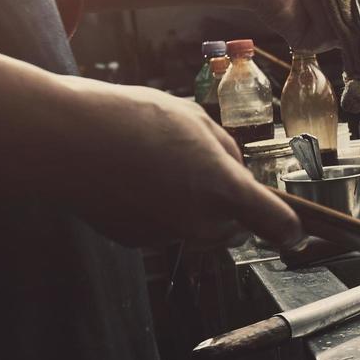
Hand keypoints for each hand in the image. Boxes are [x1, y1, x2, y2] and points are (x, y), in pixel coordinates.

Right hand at [43, 76, 304, 248]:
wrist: (63, 139)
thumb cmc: (130, 119)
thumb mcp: (194, 119)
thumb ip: (224, 150)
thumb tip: (234, 169)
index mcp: (223, 190)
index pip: (274, 224)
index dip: (290, 229)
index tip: (296, 232)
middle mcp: (198, 223)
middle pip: (232, 228)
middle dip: (228, 206)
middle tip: (204, 167)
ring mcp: (164, 236)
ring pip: (194, 228)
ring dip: (189, 206)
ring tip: (160, 164)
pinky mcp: (134, 241)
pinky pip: (161, 228)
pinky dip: (155, 210)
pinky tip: (133, 178)